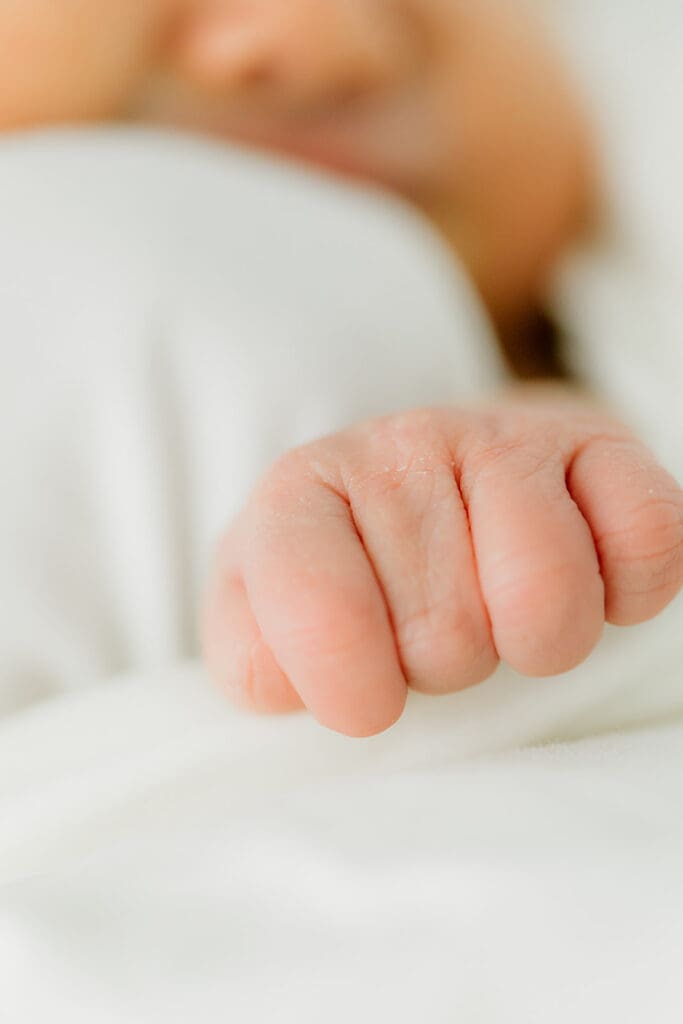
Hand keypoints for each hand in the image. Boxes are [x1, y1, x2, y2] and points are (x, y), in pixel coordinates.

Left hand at [203, 400, 682, 735]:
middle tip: (433, 632)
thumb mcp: (262, 618)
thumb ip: (253, 661)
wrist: (427, 483)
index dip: (352, 688)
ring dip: (531, 642)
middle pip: (446, 636)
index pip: (320, 612)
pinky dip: (623, 594)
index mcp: (301, 492)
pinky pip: (645, 543)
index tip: (366, 694)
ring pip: (545, 600)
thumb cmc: (345, 574)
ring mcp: (502, 439)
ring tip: (498, 613)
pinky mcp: (597, 445)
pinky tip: (578, 579)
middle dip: (445, 665)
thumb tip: (290, 683)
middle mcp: (400, 447)